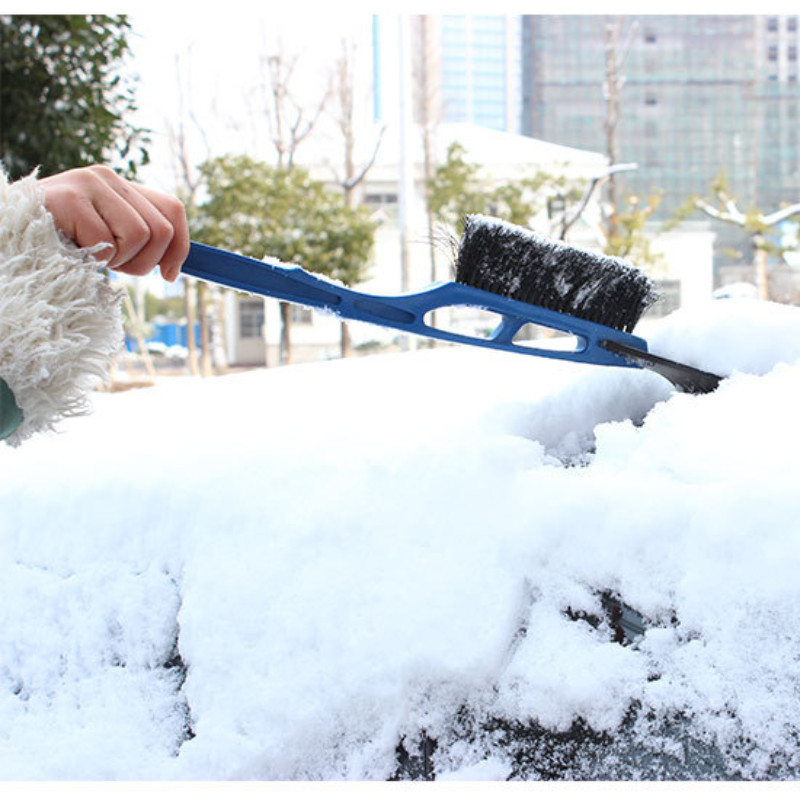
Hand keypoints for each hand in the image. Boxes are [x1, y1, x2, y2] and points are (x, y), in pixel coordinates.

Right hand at [39, 165, 189, 281]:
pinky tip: (73, 250)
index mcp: (120, 186)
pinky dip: (94, 259)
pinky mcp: (69, 199)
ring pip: (139, 236)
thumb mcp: (105, 238)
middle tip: (114, 265)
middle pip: (161, 230)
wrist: (8, 234)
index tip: (168, 275)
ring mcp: (87, 184)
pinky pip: (106, 243)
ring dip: (118, 261)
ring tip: (91, 255)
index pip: (172, 210)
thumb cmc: (60, 241)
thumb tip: (173, 270)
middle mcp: (108, 178)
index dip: (179, 247)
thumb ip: (137, 241)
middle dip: (144, 262)